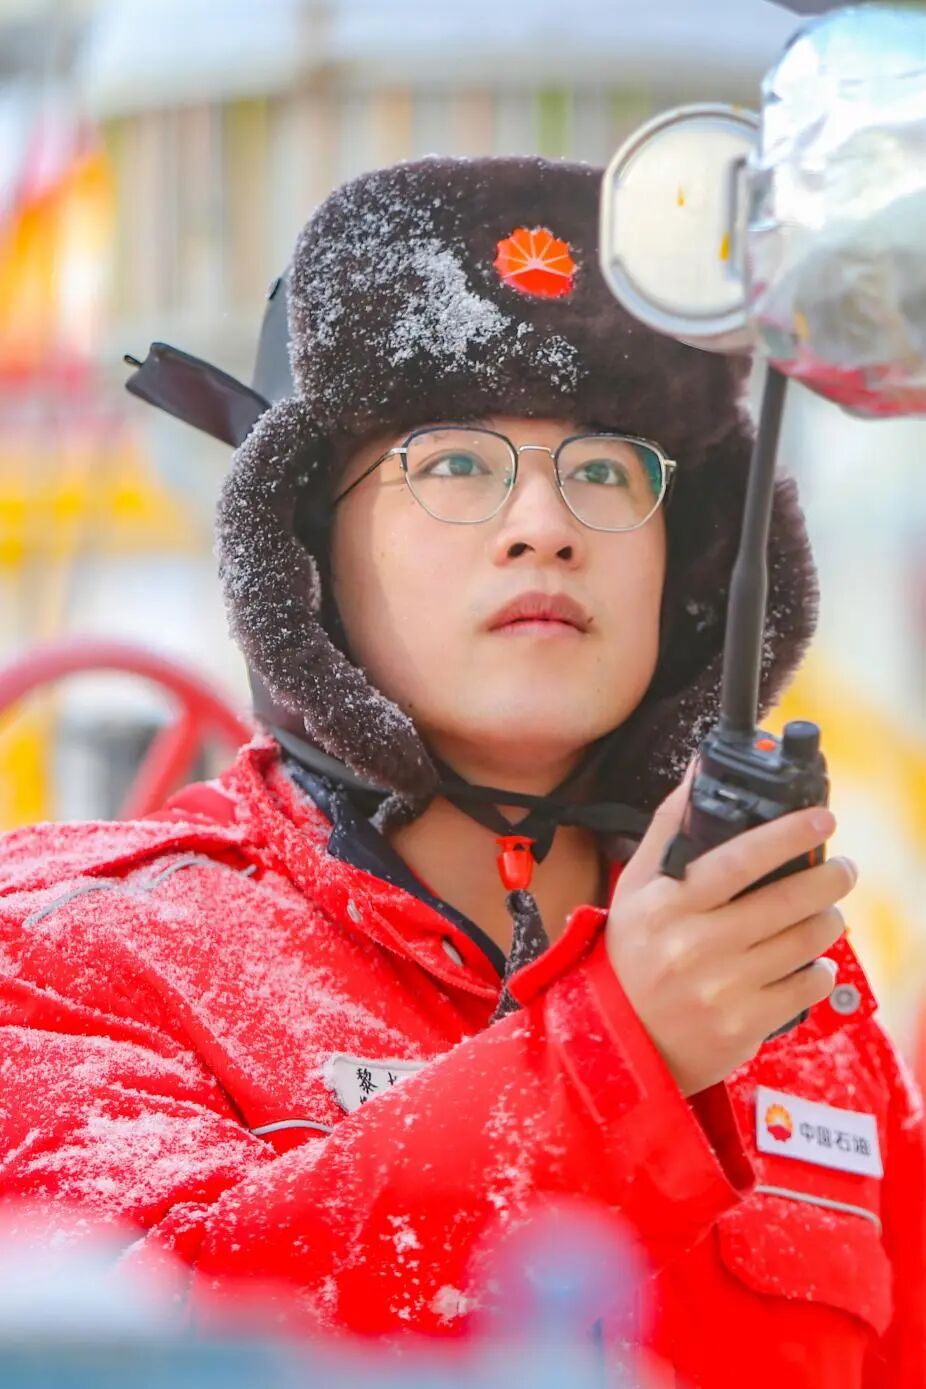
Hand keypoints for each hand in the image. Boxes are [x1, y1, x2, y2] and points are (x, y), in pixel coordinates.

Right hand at [605, 766, 855, 1096]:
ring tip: (824, 911)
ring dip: (827, 919)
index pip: (739, 859)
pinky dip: (817, 967)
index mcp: (668, 904)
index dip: (787, 835)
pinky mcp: (745, 1024)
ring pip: (805, 941)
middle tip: (840, 868)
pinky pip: (807, 985)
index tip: (821, 818)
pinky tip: (807, 959)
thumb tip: (698, 769)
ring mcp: (722, 988)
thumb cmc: (634, 954)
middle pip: (786, 900)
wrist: (623, 1040)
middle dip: (828, 878)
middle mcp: (694, 944)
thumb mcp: (637, 888)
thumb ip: (669, 828)